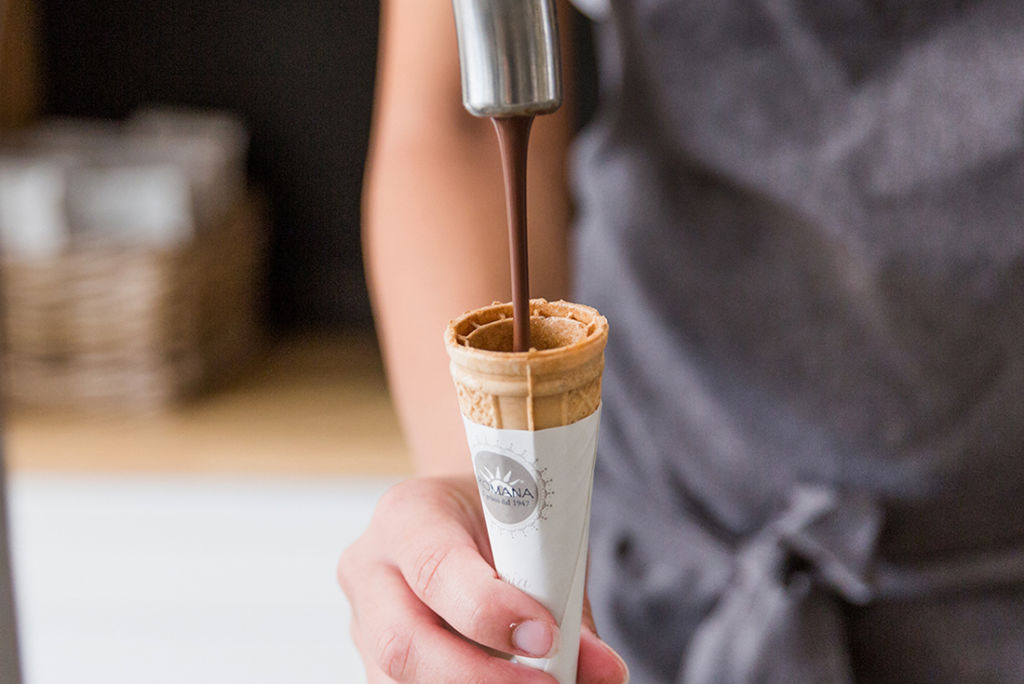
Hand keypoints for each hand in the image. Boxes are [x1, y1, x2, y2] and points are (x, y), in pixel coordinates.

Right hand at [338, 475, 628, 682]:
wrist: (467, 514)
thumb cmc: (503, 518)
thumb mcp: (535, 535)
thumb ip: (567, 603)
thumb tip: (605, 669)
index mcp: (407, 515)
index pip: (435, 568)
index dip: (490, 611)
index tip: (547, 636)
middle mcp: (372, 569)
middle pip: (403, 643)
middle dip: (480, 677)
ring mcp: (363, 623)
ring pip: (401, 680)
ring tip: (542, 682)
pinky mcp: (375, 662)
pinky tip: (511, 683)